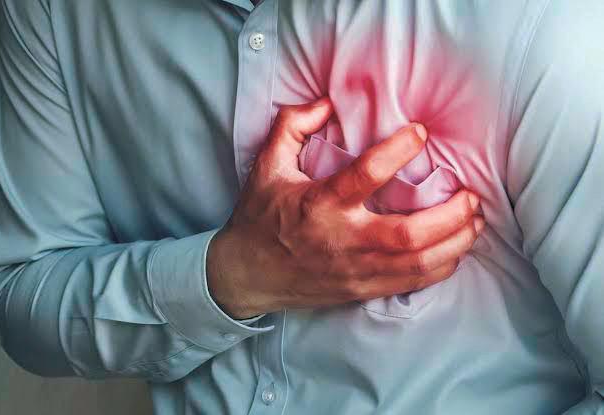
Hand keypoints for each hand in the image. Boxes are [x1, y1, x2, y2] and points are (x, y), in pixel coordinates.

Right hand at [206, 97, 483, 318]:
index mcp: (319, 204)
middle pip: (408, 234)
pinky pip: (411, 283)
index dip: (399, 150)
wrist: (247, 274)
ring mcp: (354, 270)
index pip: (367, 175)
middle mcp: (341, 240)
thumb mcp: (266, 166)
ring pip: (418, 263)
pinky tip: (456, 249)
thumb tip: (326, 103)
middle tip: (470, 193)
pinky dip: (441, 266)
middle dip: (450, 215)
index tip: (421, 133)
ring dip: (456, 242)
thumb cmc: (260, 218)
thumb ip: (292, 127)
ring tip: (474, 219)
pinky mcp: (361, 290)